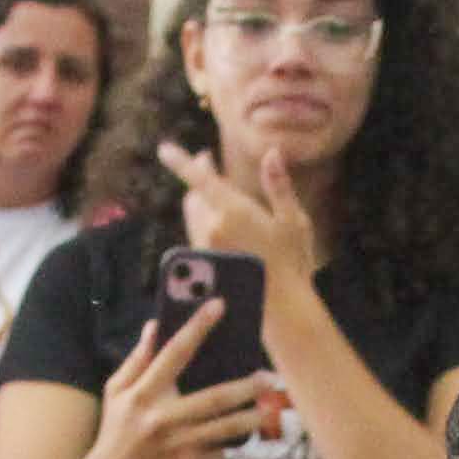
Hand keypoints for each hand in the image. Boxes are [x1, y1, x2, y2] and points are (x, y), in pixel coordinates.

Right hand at [81, 304, 265, 458]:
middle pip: (214, 397)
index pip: (174, 353)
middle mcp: (162, 419)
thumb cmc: (115, 433)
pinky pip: (219, 451)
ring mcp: (178, 446)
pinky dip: (229, 443)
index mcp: (143, 394)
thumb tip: (154, 325)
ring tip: (271, 408)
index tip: (219, 305)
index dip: (197, 327)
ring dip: (252, 417)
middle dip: (246, 386)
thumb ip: (137, 359)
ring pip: (226, 428)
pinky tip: (240, 436)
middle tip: (268, 376)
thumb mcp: (116, 393)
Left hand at [158, 138, 326, 293]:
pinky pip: (196, 235)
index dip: (181, 162)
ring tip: (209, 190)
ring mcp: (205, 249)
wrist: (282, 309)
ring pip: (193, 216)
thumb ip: (278, 185)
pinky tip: (216, 223)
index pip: (200, 179)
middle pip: (194, 195)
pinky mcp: (204, 265)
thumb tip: (272, 152)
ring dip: (199, 200)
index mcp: (234, 212)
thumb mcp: (293, 220)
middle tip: (205, 161)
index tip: (164, 149)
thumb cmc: (293, 262)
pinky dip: (203, 221)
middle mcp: (213, 228)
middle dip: (198, 177)